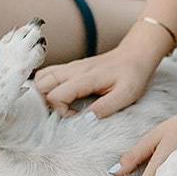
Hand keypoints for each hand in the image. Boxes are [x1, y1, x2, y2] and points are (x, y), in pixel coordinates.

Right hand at [33, 34, 162, 118]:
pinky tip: (57, 96)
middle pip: (41, 85)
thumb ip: (105, 107)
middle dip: (44, 103)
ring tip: (56, 107)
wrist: (136, 54)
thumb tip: (85, 121)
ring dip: (42, 93)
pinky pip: (47, 74)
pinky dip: (45, 86)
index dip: (60, 111)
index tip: (74, 117)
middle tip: (60, 114)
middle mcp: (73, 70)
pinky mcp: (70, 67)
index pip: (56, 95)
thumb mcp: (126, 95)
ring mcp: (70, 67)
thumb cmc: (133, 75)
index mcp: (85, 77)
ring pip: (41, 77)